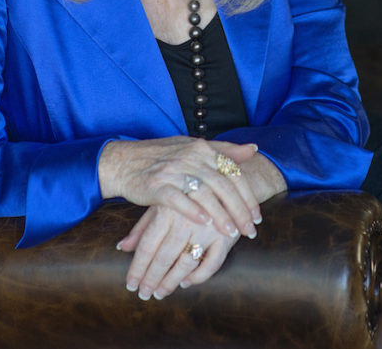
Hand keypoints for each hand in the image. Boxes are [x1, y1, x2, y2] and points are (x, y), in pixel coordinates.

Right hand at [99, 137, 261, 238]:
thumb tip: (254, 149)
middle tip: (250, 230)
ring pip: (205, 193)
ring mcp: (173, 170)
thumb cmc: (161, 157)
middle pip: (223, 185)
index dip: (248, 196)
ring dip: (221, 215)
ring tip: (232, 233)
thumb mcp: (194, 147)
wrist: (124, 162)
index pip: (233, 173)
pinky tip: (204, 224)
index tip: (256, 216)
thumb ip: (224, 150)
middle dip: (240, 210)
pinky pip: (178, 199)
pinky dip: (193, 211)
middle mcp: (190, 157)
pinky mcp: (157, 185)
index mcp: (202, 148)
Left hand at [117, 205, 236, 299]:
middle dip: (152, 278)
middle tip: (144, 294)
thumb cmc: (188, 193)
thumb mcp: (164, 203)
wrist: (227, 178)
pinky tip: (187, 282)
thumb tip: (122, 247)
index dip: (138, 268)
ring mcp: (207, 228)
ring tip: (160, 292)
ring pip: (186, 263)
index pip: (147, 245)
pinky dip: (199, 276)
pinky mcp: (226, 236)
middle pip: (164, 257)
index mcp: (167, 209)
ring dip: (171, 281)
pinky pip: (212, 264)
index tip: (131, 284)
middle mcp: (186, 219)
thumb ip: (143, 227)